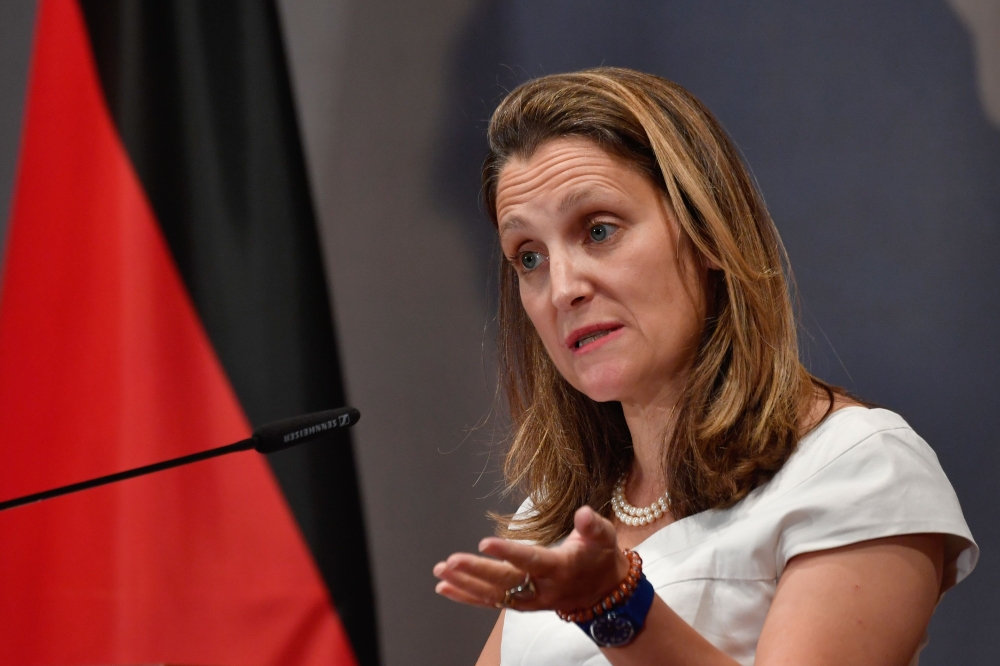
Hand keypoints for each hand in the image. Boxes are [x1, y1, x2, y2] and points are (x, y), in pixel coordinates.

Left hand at [433, 505, 630, 611]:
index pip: (531, 561)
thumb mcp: (605, 538)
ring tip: (440, 572)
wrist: (605, 594)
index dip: (508, 553)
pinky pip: (491, 603)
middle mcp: (542, 589)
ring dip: (465, 585)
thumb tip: (583, 512)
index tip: (484, 543)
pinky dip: (466, 596)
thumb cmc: (601, 558)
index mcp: (560, 569)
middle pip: (505, 582)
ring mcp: (530, 600)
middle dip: (476, 572)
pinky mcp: (521, 604)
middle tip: (449, 562)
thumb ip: (593, 526)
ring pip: (494, 596)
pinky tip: (444, 588)